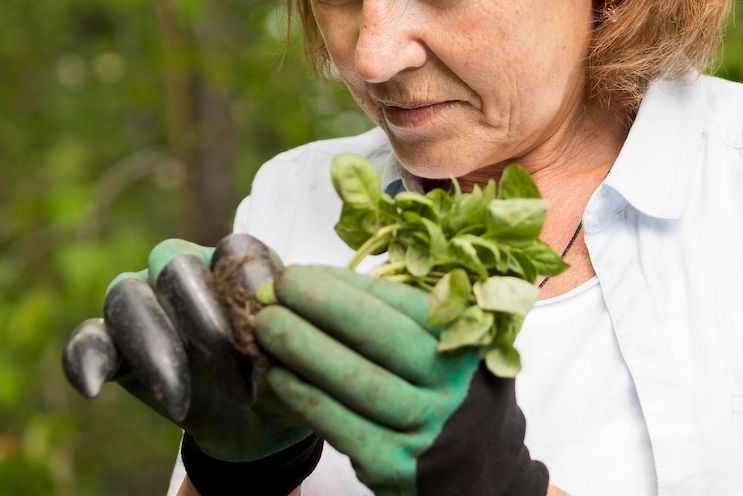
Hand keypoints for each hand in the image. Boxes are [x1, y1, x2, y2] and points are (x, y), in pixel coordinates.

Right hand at [61, 236, 311, 464]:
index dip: (249, 286)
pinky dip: (86, 360)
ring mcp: (142, 301)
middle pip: (174, 264)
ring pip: (127, 296)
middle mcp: (183, 268)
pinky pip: (87, 338)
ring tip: (179, 405)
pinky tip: (96, 390)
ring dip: (154, 348)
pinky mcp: (112, 343)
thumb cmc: (283, 379)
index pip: (234, 248)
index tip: (268, 335)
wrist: (258, 427)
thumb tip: (276, 322)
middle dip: (204, 325)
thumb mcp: (300, 362)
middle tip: (237, 387)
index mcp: (235, 262)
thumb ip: (290, 336)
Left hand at [255, 266, 548, 495]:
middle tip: (279, 288)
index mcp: (466, 341)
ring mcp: (427, 426)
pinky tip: (277, 374)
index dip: (347, 286)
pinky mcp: (395, 465)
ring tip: (267, 326)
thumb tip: (319, 284)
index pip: (403, 304)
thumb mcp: (446, 349)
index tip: (304, 273)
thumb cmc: (445, 393)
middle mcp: (453, 384)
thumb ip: (400, 317)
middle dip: (325, 306)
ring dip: (305, 348)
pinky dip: (305, 396)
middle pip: (385, 338)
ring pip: (359, 381)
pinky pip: (341, 425)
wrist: (475, 470)